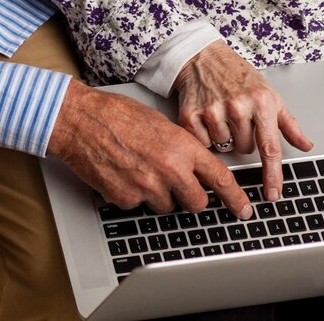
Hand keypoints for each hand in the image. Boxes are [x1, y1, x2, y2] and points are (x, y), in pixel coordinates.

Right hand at [47, 81, 254, 218]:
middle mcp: (169, 169)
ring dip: (157, 194)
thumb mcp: (159, 123)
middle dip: (191, 198)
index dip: (235, 198)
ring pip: (166, 205)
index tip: (243, 208)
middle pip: (196, 202)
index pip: (220, 179)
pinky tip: (121, 172)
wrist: (80, 120)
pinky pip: (138, 204)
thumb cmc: (115, 115)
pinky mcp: (126, 198)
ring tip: (138, 168)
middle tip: (177, 186)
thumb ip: (181, 147)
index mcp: (182, 147)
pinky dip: (132, 193)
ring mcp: (147, 187)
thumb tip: (194, 166)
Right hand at [171, 41, 311, 201]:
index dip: (272, 175)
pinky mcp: (191, 114)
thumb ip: (288, 123)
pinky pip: (203, 142)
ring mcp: (212, 110)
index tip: (273, 194)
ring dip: (224, 136)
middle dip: (243, 138)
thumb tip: (305, 145)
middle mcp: (238, 106)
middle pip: (245, 149)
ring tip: (221, 113)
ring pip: (224, 147)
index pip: (270, 148)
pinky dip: (205, 134)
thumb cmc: (238, 75)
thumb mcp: (270, 94)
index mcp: (262, 102)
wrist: (203, 56)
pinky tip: (207, 116)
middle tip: (237, 117)